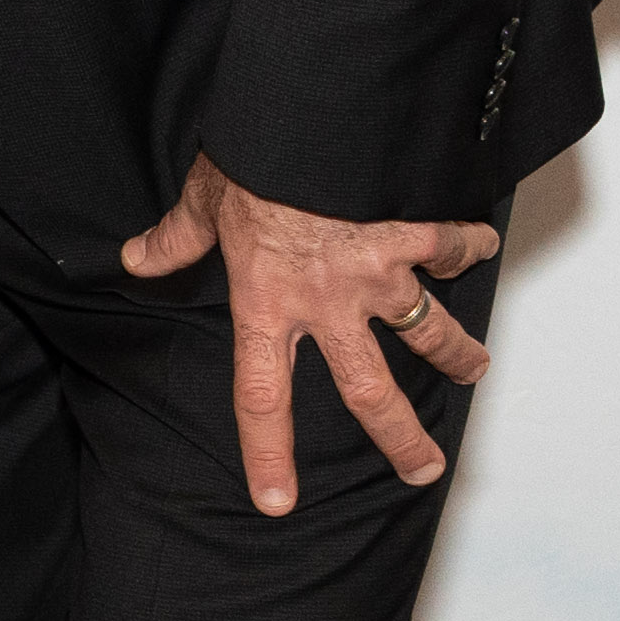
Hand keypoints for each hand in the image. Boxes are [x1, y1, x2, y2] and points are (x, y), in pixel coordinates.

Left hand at [121, 153, 494, 514]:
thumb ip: (175, 238)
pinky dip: (466, 245)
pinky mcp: (407, 233)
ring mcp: (374, 273)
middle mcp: (326, 304)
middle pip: (370, 391)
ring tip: (476, 370)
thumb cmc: (251, 157)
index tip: (279, 501)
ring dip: (455, 352)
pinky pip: (445, 247)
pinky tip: (483, 247)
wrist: (303, 119)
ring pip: (426, 330)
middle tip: (424, 469)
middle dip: (401, 437)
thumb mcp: (203, 199)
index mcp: (266, 304)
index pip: (262, 397)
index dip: (269, 453)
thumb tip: (136, 258)